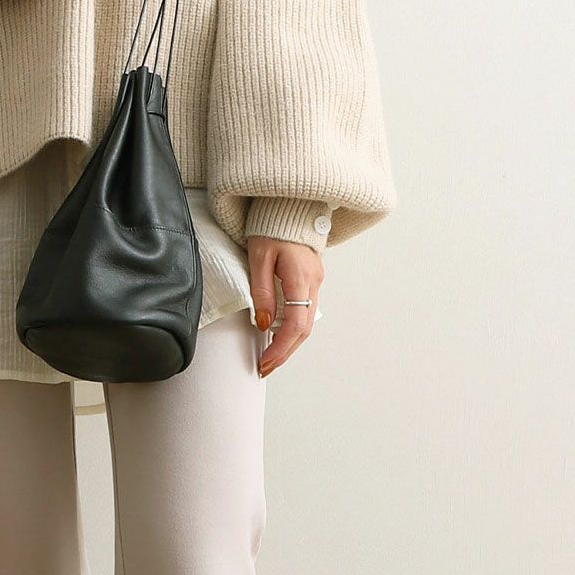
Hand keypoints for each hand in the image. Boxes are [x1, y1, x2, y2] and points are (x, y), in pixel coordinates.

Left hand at [247, 238, 323, 376]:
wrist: (289, 207)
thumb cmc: (272, 227)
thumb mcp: (258, 257)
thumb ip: (261, 291)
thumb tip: (264, 323)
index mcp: (301, 277)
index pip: (295, 324)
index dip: (280, 347)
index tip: (265, 361)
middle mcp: (314, 282)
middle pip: (304, 329)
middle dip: (284, 352)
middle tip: (265, 367)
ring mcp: (316, 282)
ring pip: (306, 323)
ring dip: (289, 343)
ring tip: (269, 356)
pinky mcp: (312, 280)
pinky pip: (305, 311)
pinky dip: (292, 329)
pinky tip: (278, 336)